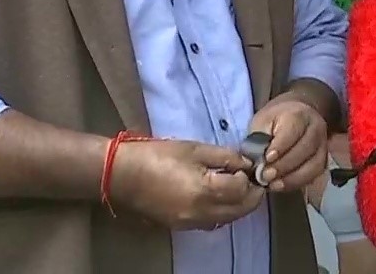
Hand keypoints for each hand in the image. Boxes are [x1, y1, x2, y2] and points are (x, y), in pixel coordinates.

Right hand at [110, 139, 265, 229]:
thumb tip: (245, 163)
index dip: (250, 176)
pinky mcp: (183, 227)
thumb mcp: (195, 149)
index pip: (243, 189)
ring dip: (239, 205)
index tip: (249, 164)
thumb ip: (225, 156)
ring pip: (229, 219)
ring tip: (237, 184)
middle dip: (251, 194)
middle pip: (241, 210)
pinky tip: (220, 195)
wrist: (123, 176)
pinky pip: (213, 222)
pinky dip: (224, 211)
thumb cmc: (158, 156)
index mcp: (205, 191)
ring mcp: (192, 224)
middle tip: (253, 177)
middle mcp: (202, 213)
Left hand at [248, 95, 327, 192]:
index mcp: (298, 114)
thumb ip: (258, 141)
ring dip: (292, 178)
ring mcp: (322, 144)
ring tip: (273, 184)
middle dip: (284, 165)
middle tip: (266, 175)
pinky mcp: (323, 159)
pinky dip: (297, 182)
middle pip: (305, 149)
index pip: (292, 131)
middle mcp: (315, 128)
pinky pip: (314, 174)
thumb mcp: (262, 123)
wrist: (295, 116)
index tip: (267, 159)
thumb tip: (254, 163)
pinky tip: (282, 186)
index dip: (280, 146)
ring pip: (314, 164)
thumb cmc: (274, 121)